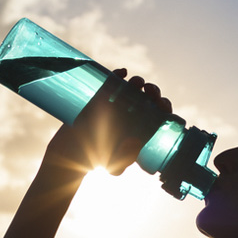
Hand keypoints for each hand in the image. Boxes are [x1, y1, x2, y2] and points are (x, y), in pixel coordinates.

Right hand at [43, 69, 172, 175]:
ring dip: (139, 82)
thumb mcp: (114, 165)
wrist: (73, 152)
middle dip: (154, 92)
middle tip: (150, 92)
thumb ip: (125, 159)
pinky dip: (118, 74)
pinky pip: (112, 81)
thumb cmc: (97, 160)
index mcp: (141, 128)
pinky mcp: (101, 97)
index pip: (160, 114)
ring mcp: (117, 104)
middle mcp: (132, 115)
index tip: (161, 105)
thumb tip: (135, 143)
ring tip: (137, 83)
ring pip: (133, 88)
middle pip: (149, 98)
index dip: (164, 107)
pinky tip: (123, 72)